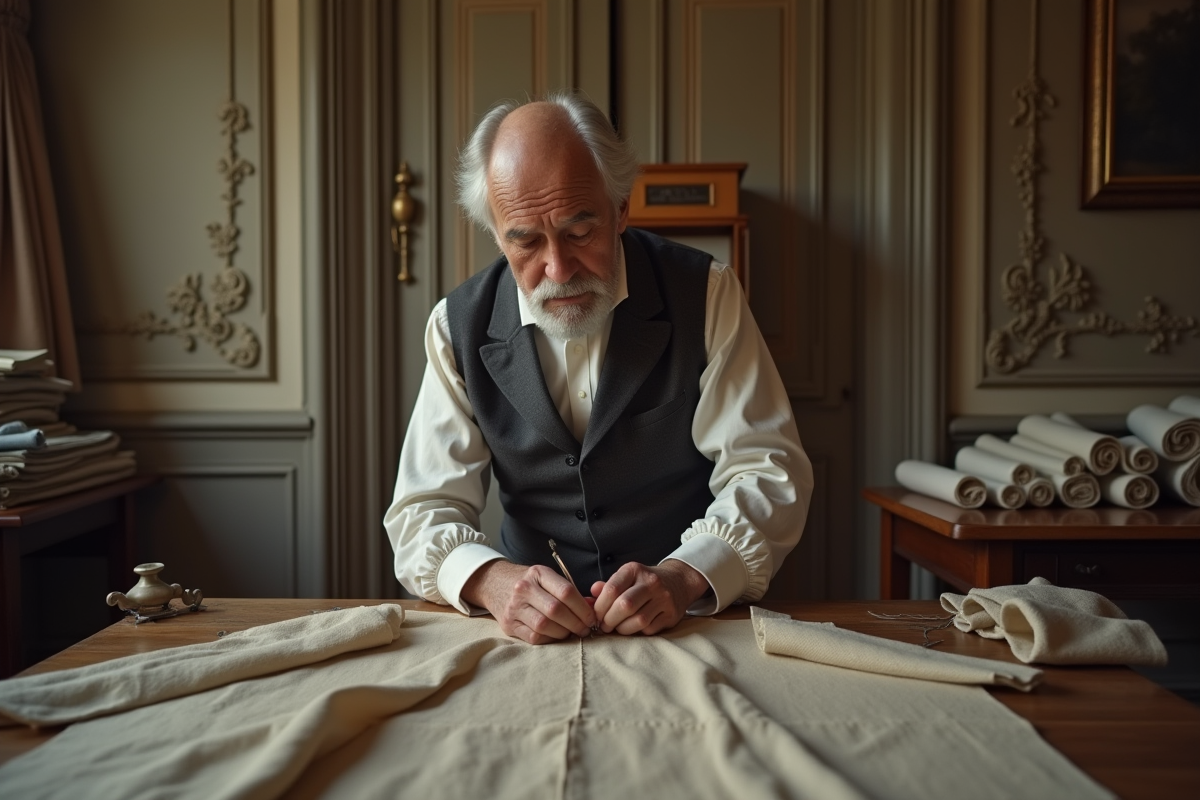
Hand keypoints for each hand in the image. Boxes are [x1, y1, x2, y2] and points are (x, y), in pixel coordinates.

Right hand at [461, 560, 596, 644]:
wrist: (494, 583)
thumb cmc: (528, 582)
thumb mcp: (546, 578)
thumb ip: (569, 591)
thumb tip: (593, 606)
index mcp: (538, 573)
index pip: (566, 592)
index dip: (583, 608)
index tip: (591, 617)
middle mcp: (524, 589)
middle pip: (556, 610)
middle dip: (575, 623)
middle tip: (584, 629)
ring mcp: (514, 607)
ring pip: (544, 626)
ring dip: (563, 633)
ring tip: (571, 633)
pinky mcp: (508, 625)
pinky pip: (533, 637)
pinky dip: (549, 639)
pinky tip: (555, 636)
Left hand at [590, 560, 710, 635]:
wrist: (678, 581)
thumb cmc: (643, 582)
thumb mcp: (625, 578)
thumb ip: (606, 588)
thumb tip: (586, 600)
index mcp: (634, 570)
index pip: (612, 589)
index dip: (599, 607)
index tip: (596, 616)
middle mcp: (651, 582)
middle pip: (625, 605)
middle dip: (609, 620)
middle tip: (604, 626)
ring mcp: (664, 598)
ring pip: (638, 620)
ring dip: (622, 629)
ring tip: (617, 628)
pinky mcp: (672, 614)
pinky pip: (650, 629)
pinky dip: (637, 632)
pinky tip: (633, 628)